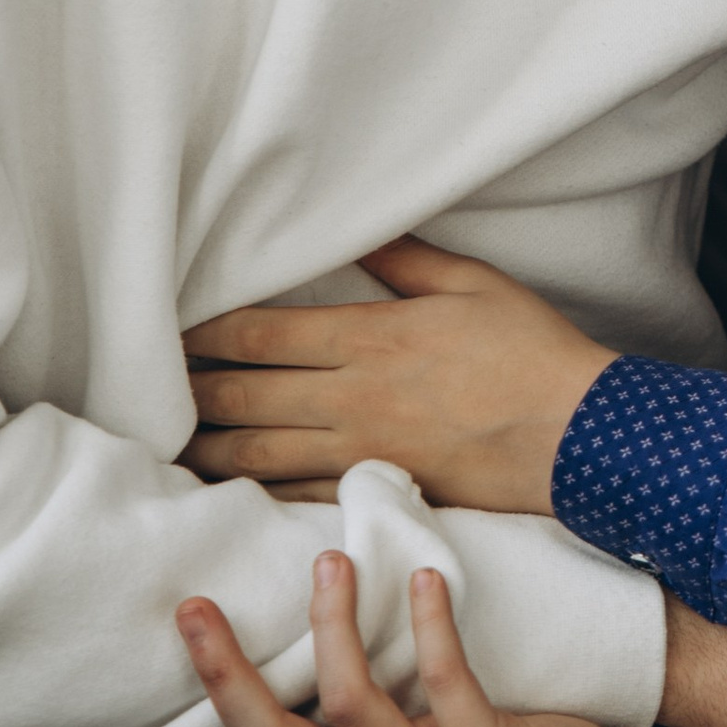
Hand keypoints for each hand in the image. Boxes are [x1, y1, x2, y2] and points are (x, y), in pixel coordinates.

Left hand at [183, 238, 610, 510]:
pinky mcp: (378, 490)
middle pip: (243, 396)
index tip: (167, 330)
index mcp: (371, 338)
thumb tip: (357, 229)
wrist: (579, 436)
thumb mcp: (474, 282)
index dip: (203, 334)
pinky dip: (256, 493)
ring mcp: (361, 452)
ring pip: (257, 455)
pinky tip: (230, 488)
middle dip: (188, 391)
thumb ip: (405, 258)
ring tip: (168, 442)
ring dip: (206, 449)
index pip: (260, 335)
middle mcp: (353, 399)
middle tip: (147, 386)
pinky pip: (298, 497)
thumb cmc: (532, 351)